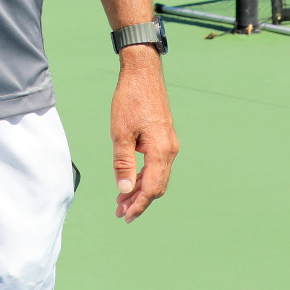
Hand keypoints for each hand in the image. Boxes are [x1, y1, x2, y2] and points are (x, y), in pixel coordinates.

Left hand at [111, 49, 177, 222]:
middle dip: (138, 201)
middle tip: (119, 212)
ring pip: (157, 176)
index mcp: (161, 151)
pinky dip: (144, 175)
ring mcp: (169, 144)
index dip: (138, 205)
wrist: (143, 73)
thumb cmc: (130, 100)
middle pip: (156, 186)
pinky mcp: (164, 137)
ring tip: (121, 200)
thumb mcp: (120, 133)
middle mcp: (170, 150)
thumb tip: (124, 190)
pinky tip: (130, 180)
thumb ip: (123, 163)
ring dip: (140, 189)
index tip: (124, 216)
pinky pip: (157, 164)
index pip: (151, 188)